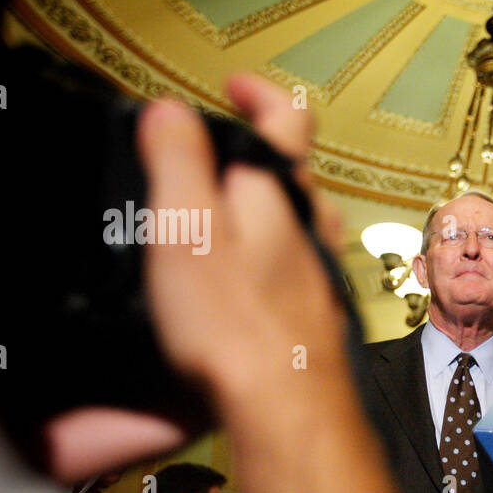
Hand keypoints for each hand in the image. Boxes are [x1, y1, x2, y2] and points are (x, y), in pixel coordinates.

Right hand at [136, 75, 345, 401]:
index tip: (234, 87)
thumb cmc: (234, 321)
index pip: (288, 117)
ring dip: (261, 215)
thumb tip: (172, 111)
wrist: (285, 406)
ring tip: (217, 229)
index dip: (259, 93)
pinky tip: (240, 291)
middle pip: (291, 175)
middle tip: (208, 167)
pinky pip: (293, 273)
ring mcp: (320, 275)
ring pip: (296, 225)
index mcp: (280, 193)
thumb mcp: (185, 225)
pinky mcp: (315, 318)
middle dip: (251, 162)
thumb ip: (178, 160)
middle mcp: (313, 229)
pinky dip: (267, 266)